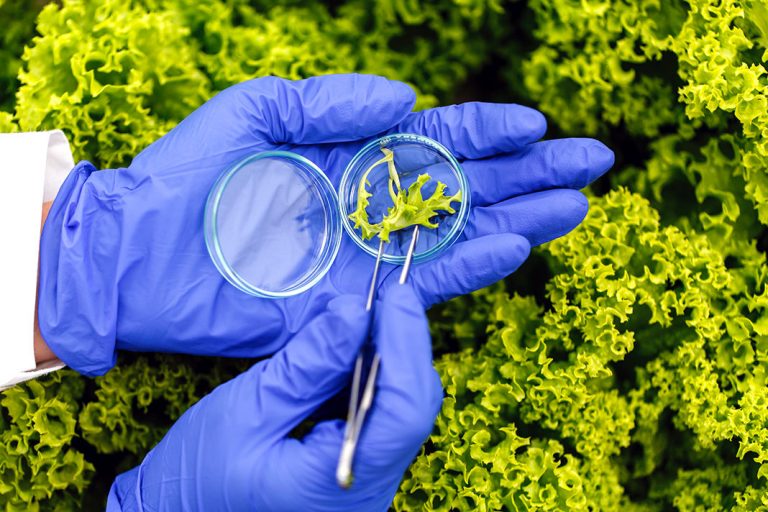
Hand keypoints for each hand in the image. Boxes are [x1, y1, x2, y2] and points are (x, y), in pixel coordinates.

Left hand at [38, 74, 613, 375]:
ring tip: (576, 205)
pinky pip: (424, 282)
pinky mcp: (357, 298)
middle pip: (466, 185)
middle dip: (530, 172)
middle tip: (593, 161)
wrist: (145, 254)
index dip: (488, 129)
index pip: (436, 138)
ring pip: (460, 233)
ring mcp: (370, 253)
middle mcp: (372, 203)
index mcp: (353, 152)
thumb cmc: (191, 176)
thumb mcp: (256, 112)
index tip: (537, 124)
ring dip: (520, 218)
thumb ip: (331, 102)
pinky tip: (518, 245)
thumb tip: (407, 99)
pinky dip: (471, 265)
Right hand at [106, 285, 440, 510]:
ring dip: (385, 358)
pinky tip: (347, 351)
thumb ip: (308, 365)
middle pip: (410, 408)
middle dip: (401, 345)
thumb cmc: (198, 475)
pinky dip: (367, 378)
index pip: (404, 411)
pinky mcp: (354, 472)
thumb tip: (354, 313)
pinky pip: (377, 418)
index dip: (407, 345)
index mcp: (338, 484)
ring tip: (365, 315)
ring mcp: (363, 484)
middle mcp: (365, 491)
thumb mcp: (248, 412)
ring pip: (399, 409)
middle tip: (384, 296)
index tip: (394, 296)